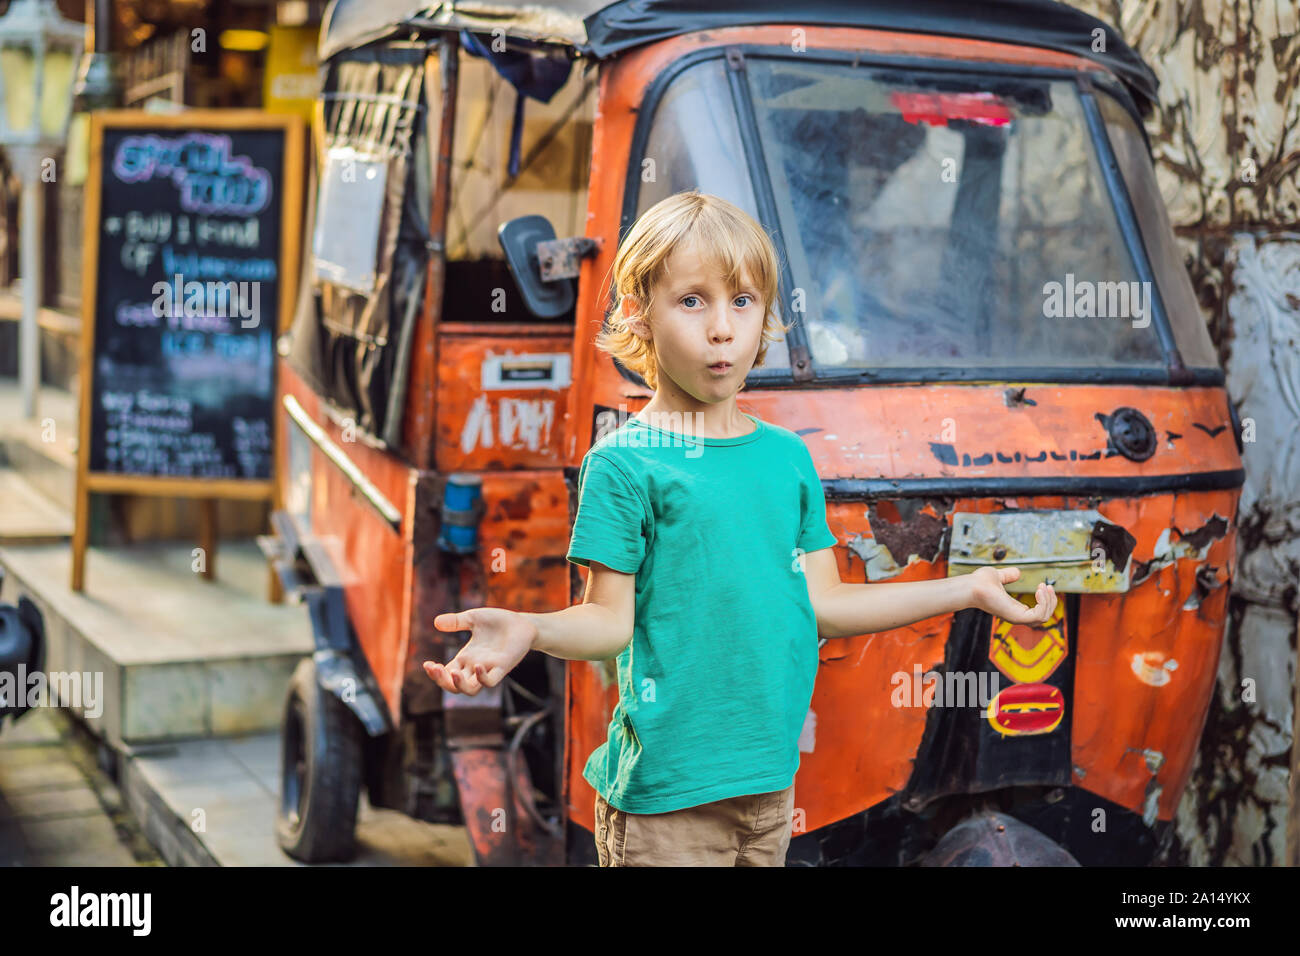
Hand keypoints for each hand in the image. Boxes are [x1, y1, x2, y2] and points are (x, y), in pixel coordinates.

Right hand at [423, 607, 537, 695]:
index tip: (427, 664)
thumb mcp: (473, 618)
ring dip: (459, 685)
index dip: (435, 673)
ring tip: (452, 673)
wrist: (523, 622)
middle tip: (434, 668)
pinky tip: (477, 665)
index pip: (446, 673)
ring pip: (470, 690)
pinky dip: (482, 678)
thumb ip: (456, 622)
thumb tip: (436, 622)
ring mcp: (488, 669)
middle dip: (441, 680)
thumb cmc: (499, 622)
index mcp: (466, 658)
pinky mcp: (503, 667)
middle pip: (453, 686)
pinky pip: (491, 682)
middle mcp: (474, 667)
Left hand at [966, 567, 1056, 623]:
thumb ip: (1008, 576)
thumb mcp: (998, 576)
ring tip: (1043, 587)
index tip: (1044, 585)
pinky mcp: (1015, 616)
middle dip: (1051, 602)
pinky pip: (1038, 616)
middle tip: (1047, 586)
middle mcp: (1016, 616)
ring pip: (1044, 618)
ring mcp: (1016, 618)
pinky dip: (1043, 603)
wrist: (970, 586)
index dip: (1046, 601)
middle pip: (1044, 618)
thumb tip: (1017, 573)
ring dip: (1049, 601)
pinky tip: (1039, 590)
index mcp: (1014, 609)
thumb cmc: (979, 582)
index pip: (1037, 613)